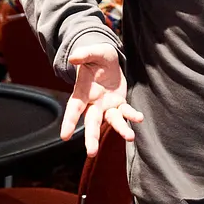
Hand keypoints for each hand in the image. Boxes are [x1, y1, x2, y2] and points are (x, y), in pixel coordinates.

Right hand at [60, 41, 143, 155]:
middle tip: (91, 152)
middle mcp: (93, 103)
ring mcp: (106, 106)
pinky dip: (132, 116)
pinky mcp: (119, 104)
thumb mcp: (93, 51)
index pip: (74, 108)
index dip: (69, 121)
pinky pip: (125, 112)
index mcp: (82, 91)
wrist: (107, 61)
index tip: (64, 136)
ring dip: (120, 129)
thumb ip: (85, 54)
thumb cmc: (97, 57)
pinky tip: (139, 118)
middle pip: (91, 122)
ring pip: (111, 120)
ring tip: (130, 137)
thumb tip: (73, 58)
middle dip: (91, 137)